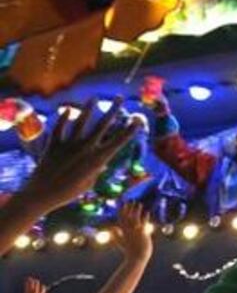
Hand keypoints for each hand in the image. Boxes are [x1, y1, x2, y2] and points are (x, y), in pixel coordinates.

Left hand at [20, 99, 140, 211]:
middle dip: (113, 109)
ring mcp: (69, 145)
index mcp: (98, 159)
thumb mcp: (89, 184)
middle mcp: (86, 148)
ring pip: (81, 122)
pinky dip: (63, 118)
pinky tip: (66, 110)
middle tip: (119, 98)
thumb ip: (96, 171)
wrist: (43, 194)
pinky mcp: (54, 145)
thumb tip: (102, 165)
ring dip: (88, 109)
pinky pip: (59, 128)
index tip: (138, 120)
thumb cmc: (69, 193)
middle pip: (103, 124)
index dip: (130, 129)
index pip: (119, 140)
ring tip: (94, 98)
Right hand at [114, 203, 152, 261]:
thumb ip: (117, 235)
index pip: (120, 218)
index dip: (120, 210)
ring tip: (138, 203)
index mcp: (123, 232)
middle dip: (128, 208)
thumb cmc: (130, 251)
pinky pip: (143, 224)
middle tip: (129, 200)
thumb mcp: (120, 242)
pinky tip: (147, 212)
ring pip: (134, 219)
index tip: (120, 202)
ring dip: (136, 210)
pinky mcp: (141, 234)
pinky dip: (145, 218)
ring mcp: (134, 232)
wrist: (136, 258)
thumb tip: (113, 228)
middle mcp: (128, 231)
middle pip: (126, 217)